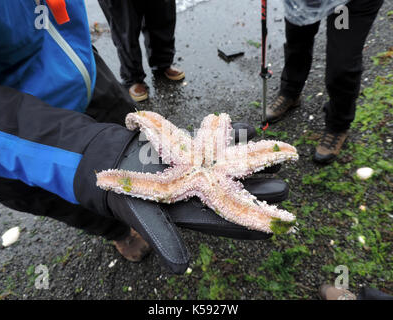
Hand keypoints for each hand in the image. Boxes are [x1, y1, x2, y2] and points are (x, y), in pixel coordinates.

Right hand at [105, 128, 289, 273]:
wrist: (120, 169)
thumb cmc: (132, 199)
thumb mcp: (145, 222)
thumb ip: (164, 242)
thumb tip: (180, 269)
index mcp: (198, 211)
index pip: (228, 221)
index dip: (250, 225)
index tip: (273, 227)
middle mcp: (206, 190)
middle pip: (239, 193)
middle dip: (261, 192)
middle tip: (283, 189)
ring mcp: (203, 168)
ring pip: (234, 165)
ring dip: (256, 160)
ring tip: (281, 158)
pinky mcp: (197, 148)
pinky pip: (219, 140)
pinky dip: (233, 133)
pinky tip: (252, 128)